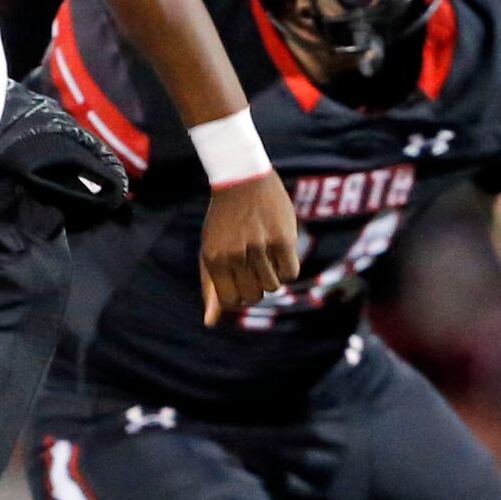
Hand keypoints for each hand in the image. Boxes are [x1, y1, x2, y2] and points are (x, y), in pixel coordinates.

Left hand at [199, 170, 299, 323]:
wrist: (240, 177)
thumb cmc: (224, 220)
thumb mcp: (210, 251)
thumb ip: (211, 287)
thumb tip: (210, 322)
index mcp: (214, 259)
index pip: (231, 301)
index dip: (239, 296)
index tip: (241, 280)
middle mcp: (235, 255)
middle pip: (254, 295)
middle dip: (256, 285)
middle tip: (253, 263)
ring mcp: (259, 246)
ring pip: (273, 286)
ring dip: (272, 275)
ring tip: (265, 254)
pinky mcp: (282, 238)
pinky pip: (290, 273)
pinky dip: (287, 267)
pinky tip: (279, 250)